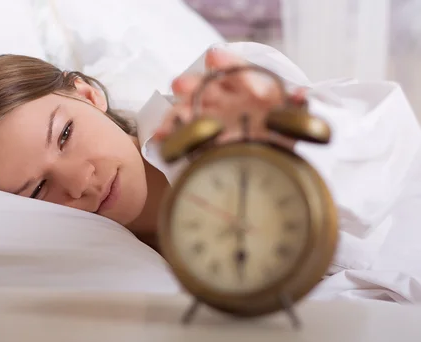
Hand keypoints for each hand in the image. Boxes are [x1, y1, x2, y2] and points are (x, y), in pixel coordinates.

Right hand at [154, 48, 306, 149]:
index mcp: (250, 88)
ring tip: (170, 119)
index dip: (226, 63)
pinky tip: (161, 137)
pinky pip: (180, 132)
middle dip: (192, 84)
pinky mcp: (198, 137)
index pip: (237, 70)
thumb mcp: (294, 124)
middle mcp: (226, 98)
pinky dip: (169, 134)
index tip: (214, 58)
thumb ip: (297, 109)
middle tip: (181, 86)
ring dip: (177, 110)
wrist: (270, 163)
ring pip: (188, 107)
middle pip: (205, 86)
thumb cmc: (281, 137)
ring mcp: (209, 117)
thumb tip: (300, 95)